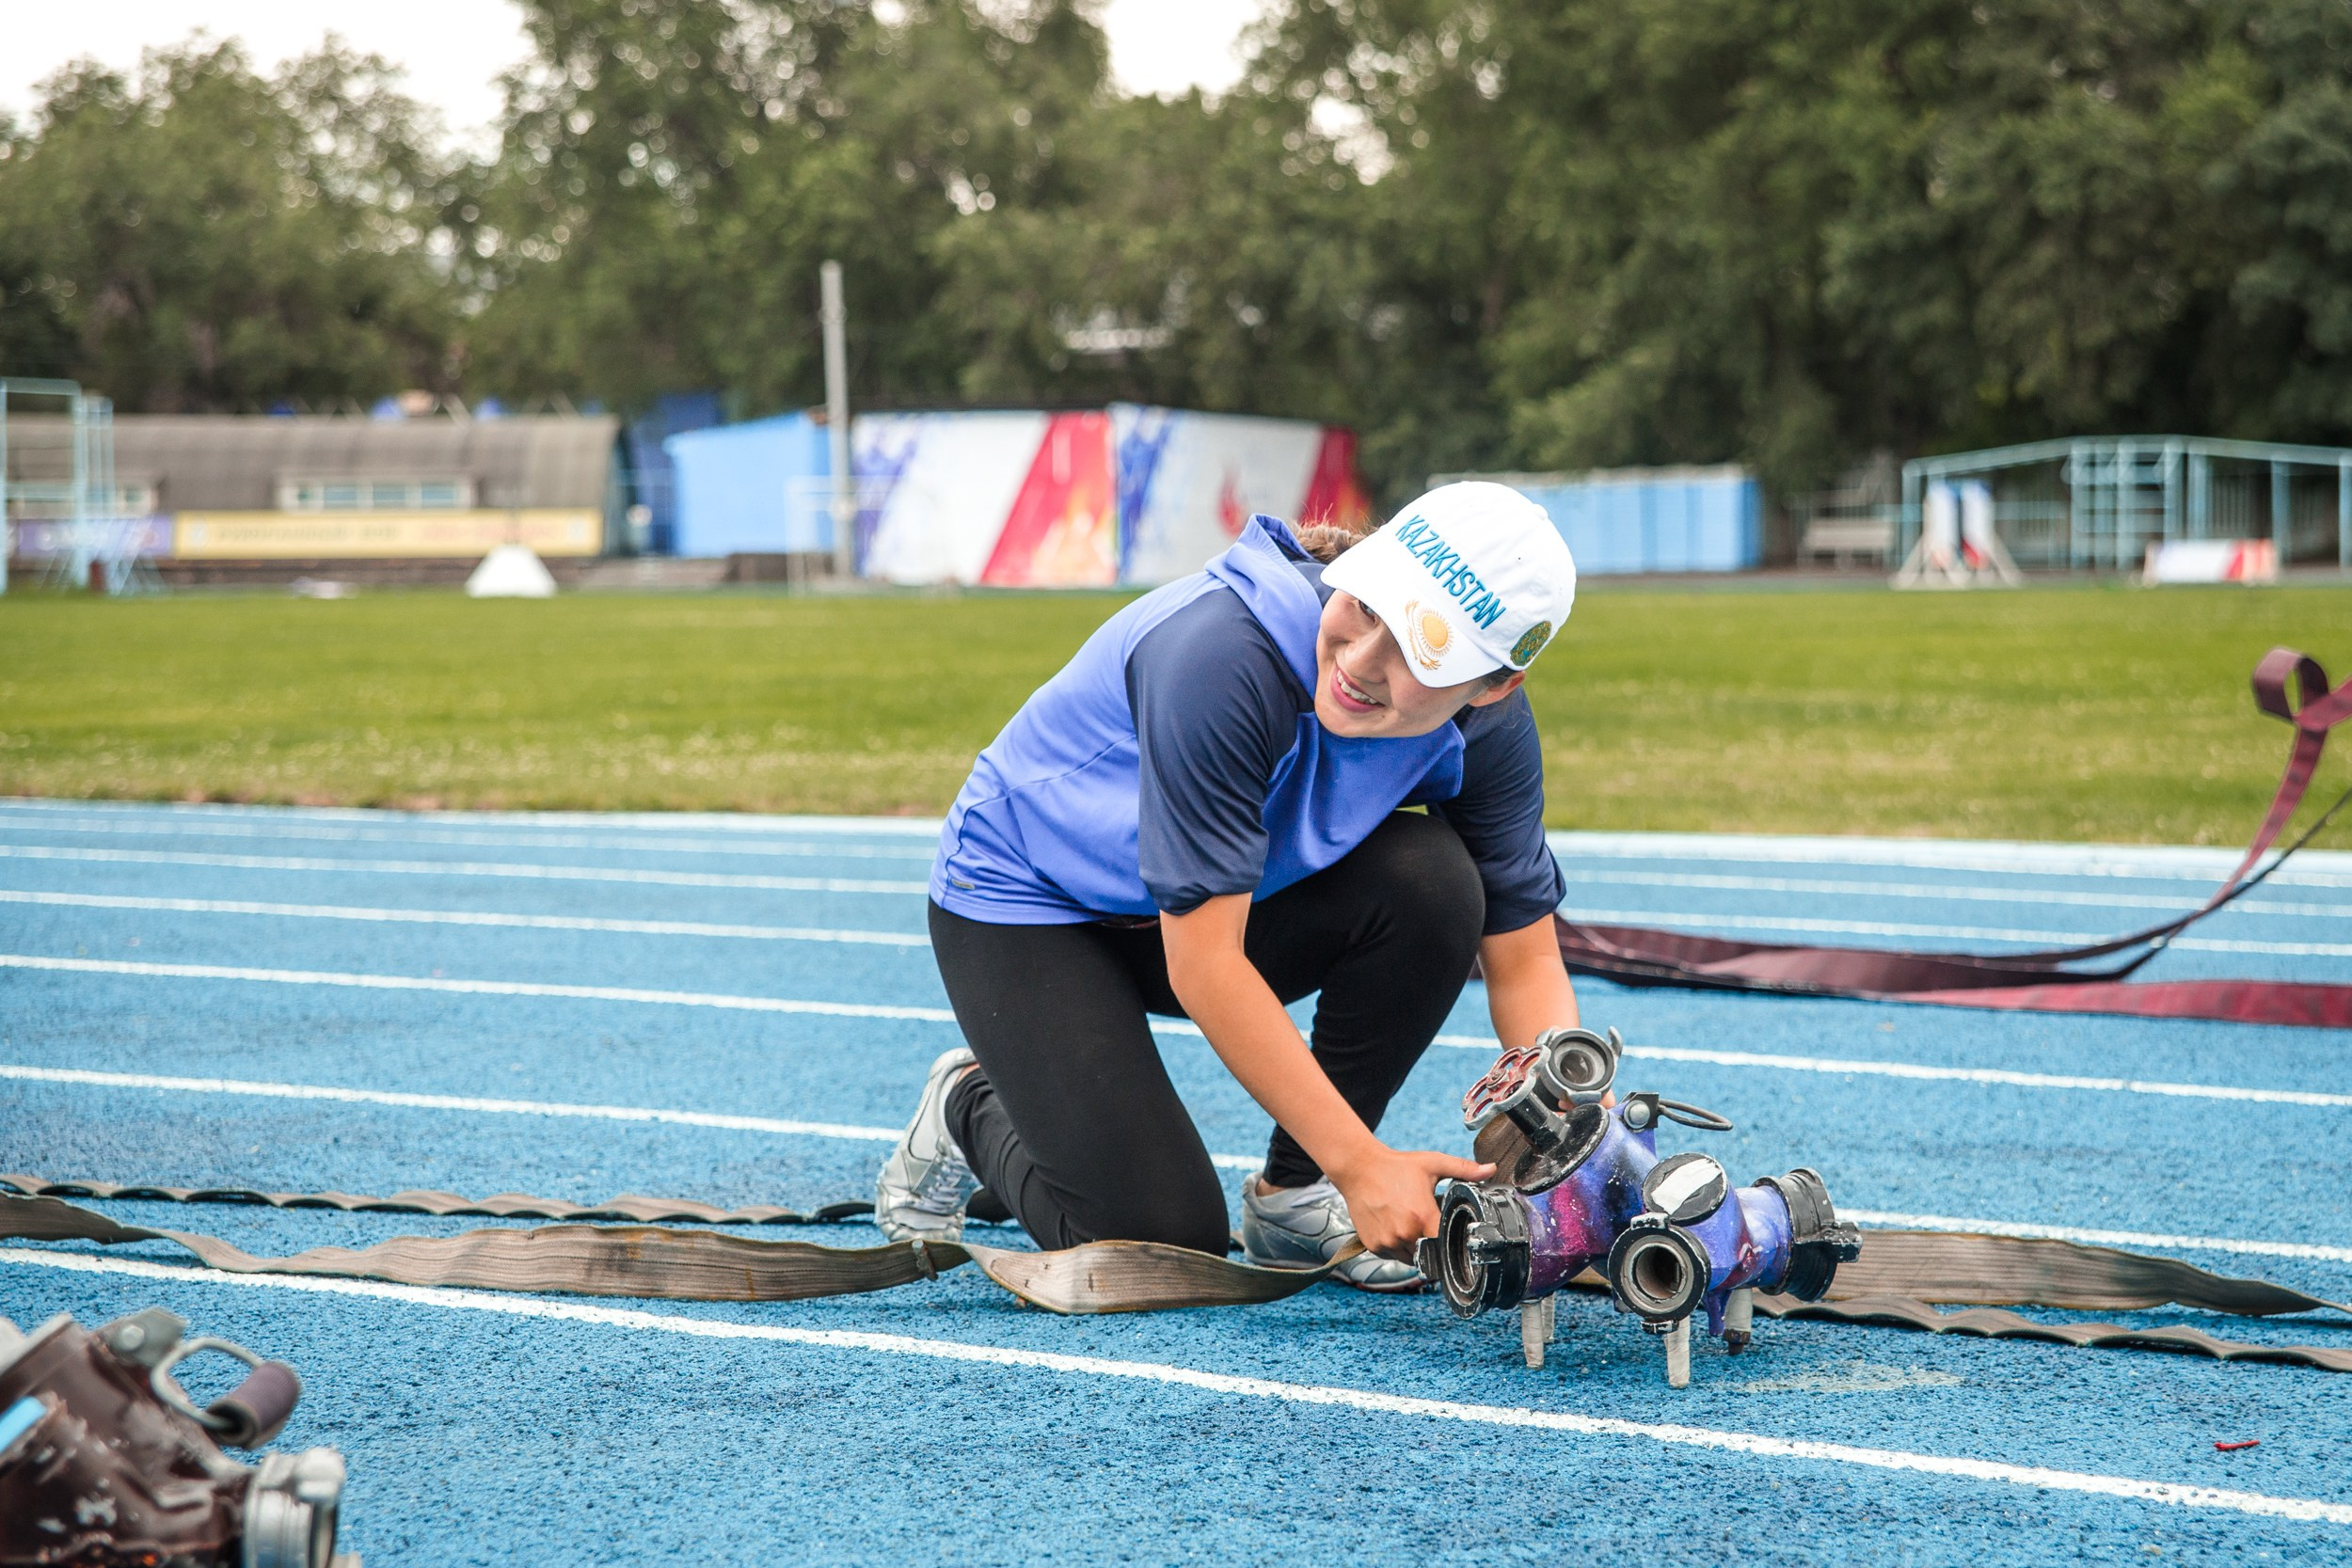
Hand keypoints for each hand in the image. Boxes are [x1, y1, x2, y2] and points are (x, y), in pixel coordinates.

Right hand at [1327, 1146, 1494, 1260]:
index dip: (1453, 1244)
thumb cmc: (1396, 1166)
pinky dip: (1398, 1247)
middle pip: (1430, 1253)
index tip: (1455, 1239)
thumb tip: (1491, 1169)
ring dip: (1416, 1248)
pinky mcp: (1374, 1246)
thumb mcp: (1432, 1164)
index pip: (1446, 1245)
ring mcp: (1387, 1242)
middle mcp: (1404, 1233)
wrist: (1358, 1168)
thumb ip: (1464, 1169)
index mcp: (1422, 1216)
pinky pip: (1394, 1256)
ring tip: (1411, 1224)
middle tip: (1429, 1226)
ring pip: (1411, 1258)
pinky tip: (1396, 1226)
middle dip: (1434, 1244)